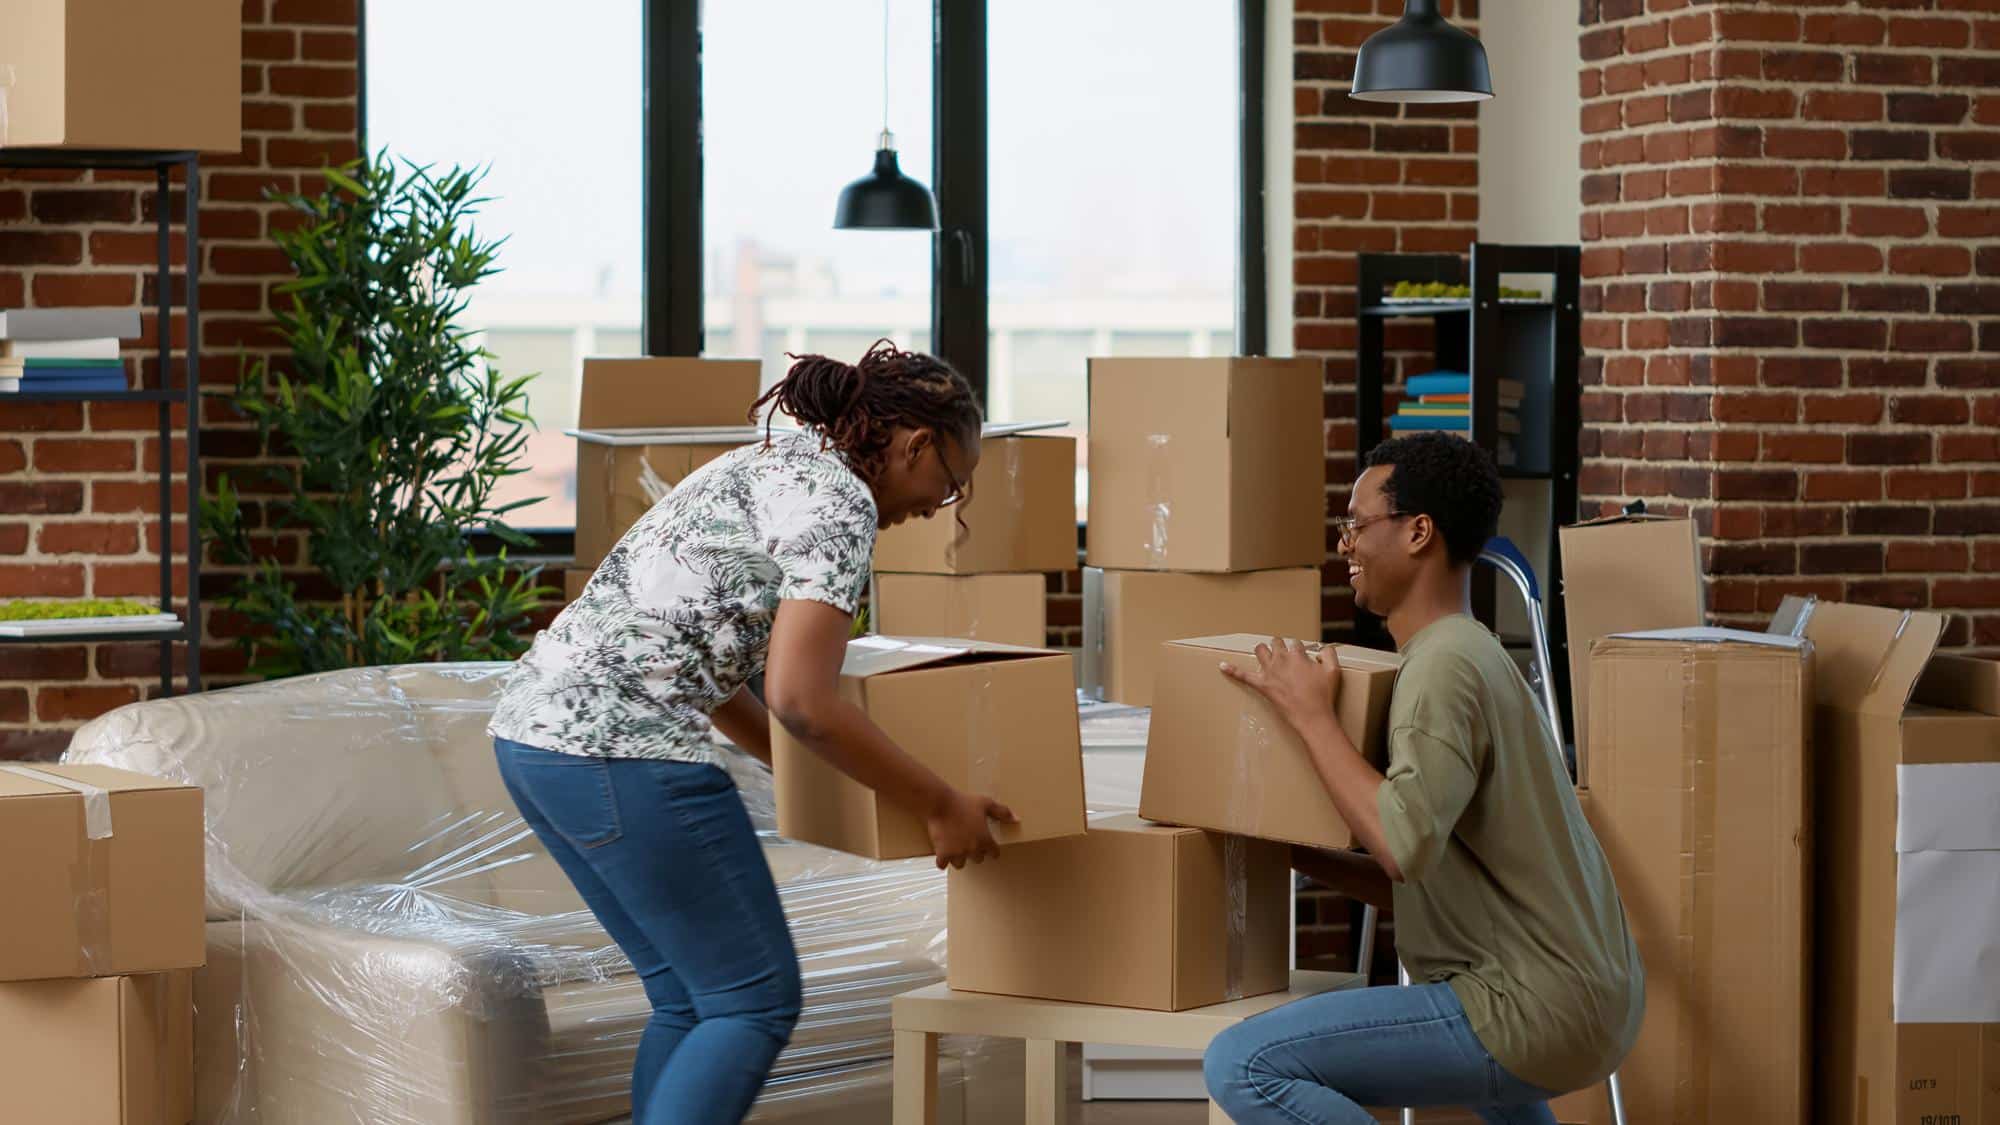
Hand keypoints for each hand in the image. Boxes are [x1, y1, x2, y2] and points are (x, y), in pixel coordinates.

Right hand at [925, 788, 1016, 870]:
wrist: (941, 802)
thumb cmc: (964, 801)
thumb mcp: (986, 803)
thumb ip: (1002, 812)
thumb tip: (1017, 819)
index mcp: (985, 839)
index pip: (994, 853)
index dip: (991, 849)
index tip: (987, 846)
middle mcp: (972, 849)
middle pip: (977, 859)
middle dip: (974, 852)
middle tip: (968, 842)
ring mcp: (957, 852)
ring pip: (960, 864)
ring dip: (958, 858)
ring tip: (955, 848)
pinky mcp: (943, 853)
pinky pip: (942, 865)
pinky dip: (942, 861)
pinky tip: (942, 854)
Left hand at [1219, 636, 1340, 738]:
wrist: (1312, 717)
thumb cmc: (1323, 696)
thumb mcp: (1334, 671)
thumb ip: (1329, 654)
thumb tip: (1323, 648)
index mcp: (1297, 655)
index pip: (1295, 643)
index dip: (1298, 650)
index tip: (1302, 657)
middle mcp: (1281, 659)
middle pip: (1276, 642)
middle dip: (1280, 647)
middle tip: (1285, 657)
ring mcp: (1269, 672)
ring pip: (1260, 650)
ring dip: (1263, 650)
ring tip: (1267, 656)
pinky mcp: (1262, 685)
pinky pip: (1243, 675)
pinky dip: (1232, 670)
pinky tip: (1222, 666)